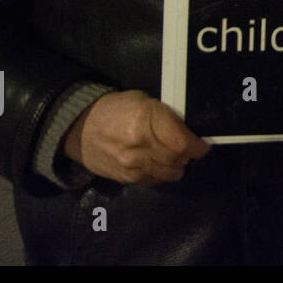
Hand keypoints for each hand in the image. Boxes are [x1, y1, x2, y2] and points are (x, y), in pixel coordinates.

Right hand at [62, 90, 210, 185]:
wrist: (79, 128)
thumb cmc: (115, 108)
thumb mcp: (142, 101)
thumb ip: (165, 116)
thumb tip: (186, 130)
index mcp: (146, 121)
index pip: (182, 143)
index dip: (198, 147)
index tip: (203, 146)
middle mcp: (140, 146)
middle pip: (178, 160)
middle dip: (188, 156)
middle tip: (189, 149)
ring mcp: (132, 165)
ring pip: (169, 174)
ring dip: (177, 166)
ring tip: (174, 157)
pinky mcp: (126, 179)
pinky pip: (154, 181)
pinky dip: (161, 174)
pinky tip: (157, 164)